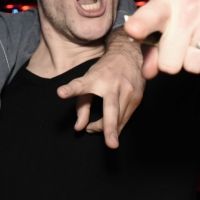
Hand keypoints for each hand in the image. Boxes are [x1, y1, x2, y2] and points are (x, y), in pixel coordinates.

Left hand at [56, 27, 144, 148]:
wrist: (129, 55)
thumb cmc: (104, 70)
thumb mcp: (89, 81)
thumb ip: (81, 106)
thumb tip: (79, 128)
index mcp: (95, 79)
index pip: (81, 85)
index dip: (71, 89)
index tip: (61, 92)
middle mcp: (113, 85)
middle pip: (111, 109)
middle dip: (110, 127)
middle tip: (111, 144)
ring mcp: (128, 92)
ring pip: (119, 120)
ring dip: (106, 130)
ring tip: (94, 128)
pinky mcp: (137, 98)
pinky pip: (126, 119)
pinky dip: (116, 126)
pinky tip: (108, 125)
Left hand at [124, 0, 199, 77]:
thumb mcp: (165, 9)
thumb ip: (151, 41)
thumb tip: (147, 72)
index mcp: (166, 3)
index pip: (149, 16)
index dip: (141, 26)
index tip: (134, 30)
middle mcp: (188, 11)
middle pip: (170, 63)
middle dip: (172, 61)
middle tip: (178, 45)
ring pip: (194, 67)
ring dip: (194, 61)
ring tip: (197, 41)